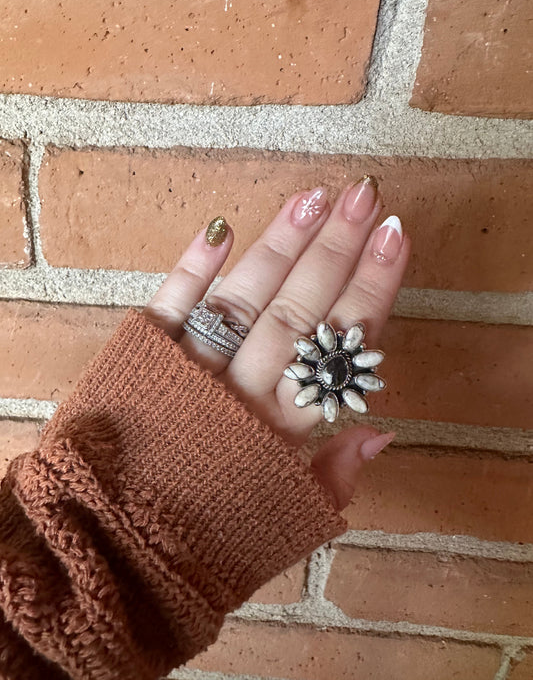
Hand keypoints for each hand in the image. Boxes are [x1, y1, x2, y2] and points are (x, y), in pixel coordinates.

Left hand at [143, 178, 410, 509]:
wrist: (111, 549)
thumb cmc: (205, 539)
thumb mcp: (282, 521)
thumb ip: (335, 477)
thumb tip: (383, 427)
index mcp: (277, 435)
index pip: (336, 350)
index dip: (369, 292)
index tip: (394, 239)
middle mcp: (235, 395)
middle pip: (296, 314)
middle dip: (334, 251)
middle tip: (365, 196)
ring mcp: (185, 373)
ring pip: (242, 300)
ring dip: (278, 247)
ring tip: (313, 198)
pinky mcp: (137, 361)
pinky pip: (167, 307)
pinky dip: (191, 267)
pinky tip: (219, 226)